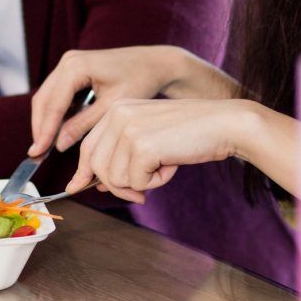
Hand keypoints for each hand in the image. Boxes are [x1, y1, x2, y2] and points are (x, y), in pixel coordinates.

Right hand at [31, 45, 195, 156]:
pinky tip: (57, 133)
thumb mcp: (112, 107)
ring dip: (45, 122)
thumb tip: (59, 144)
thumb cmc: (140, 81)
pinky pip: (57, 94)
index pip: (53, 104)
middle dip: (40, 128)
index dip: (44, 131)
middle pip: (44, 99)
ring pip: (47, 97)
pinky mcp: (73, 69)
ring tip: (44, 148)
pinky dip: (55, 114)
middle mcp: (68, 61)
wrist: (154, 63)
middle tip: (37, 154)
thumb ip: (83, 125)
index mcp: (76, 66)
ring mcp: (69, 63)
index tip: (37, 152)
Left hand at [67, 97, 260, 203]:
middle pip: (97, 167)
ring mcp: (128, 129)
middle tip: (142, 192)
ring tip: (164, 166)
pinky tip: (172, 165)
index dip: (85, 173)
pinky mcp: (141, 146)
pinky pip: (135, 183)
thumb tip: (95, 184)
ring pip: (114, 179)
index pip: (88, 147)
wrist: (225, 124)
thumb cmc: (192, 133)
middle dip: (118, 186)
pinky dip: (156, 183)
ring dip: (140, 184)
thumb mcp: (150, 137)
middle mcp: (118, 114)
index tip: (76, 188)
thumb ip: (122, 154)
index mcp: (118, 108)